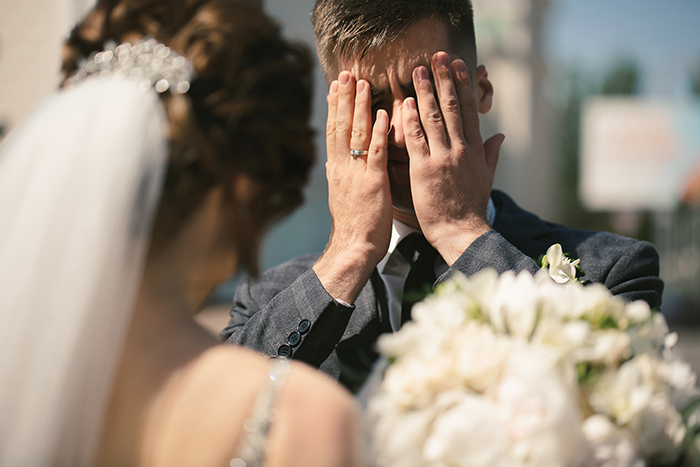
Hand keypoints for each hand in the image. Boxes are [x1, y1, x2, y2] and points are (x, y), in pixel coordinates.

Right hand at [313, 71, 391, 302]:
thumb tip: (347, 161)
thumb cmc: (354, 227)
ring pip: (356, 134)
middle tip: (346, 74)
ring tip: (363, 83)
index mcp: (336, 169)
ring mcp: (357, 173)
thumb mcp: (345, 196)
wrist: (353, 248)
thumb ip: (346, 175)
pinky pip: (376, 152)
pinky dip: (379, 132)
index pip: (334, 131)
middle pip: (341, 126)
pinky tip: (383, 114)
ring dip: (360, 107)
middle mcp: (342, 167)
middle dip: (344, 98)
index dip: (335, 107)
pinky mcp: (373, 183)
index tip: (337, 86)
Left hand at [402, 52, 504, 264]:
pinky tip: (407, 102)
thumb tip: (500, 135)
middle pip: (451, 107)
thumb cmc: (472, 207)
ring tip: (419, 70)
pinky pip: (416, 140)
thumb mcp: (487, 178)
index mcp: (475, 149)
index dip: (462, 85)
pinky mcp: (424, 170)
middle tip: (436, 57)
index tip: (457, 65)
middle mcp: (460, 149)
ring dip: (426, 92)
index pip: (468, 110)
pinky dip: (411, 120)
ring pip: (433, 118)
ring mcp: (442, 158)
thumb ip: (491, 153)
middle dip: (443, 80)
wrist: (461, 231)